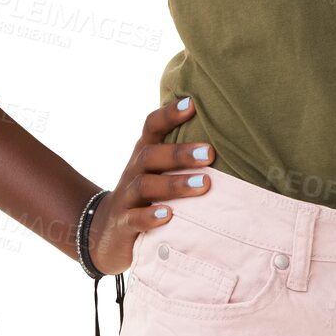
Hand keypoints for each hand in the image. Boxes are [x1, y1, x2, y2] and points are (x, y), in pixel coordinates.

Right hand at [84, 96, 213, 274]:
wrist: (106, 232)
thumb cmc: (146, 196)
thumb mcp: (158, 172)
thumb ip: (183, 156)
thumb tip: (229, 138)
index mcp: (144, 154)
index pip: (151, 127)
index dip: (169, 114)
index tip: (192, 103)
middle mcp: (134, 171)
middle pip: (151, 155)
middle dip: (181, 153)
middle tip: (211, 153)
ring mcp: (126, 198)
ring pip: (145, 185)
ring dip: (175, 184)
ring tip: (203, 185)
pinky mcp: (122, 225)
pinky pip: (134, 219)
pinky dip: (150, 217)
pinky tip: (169, 215)